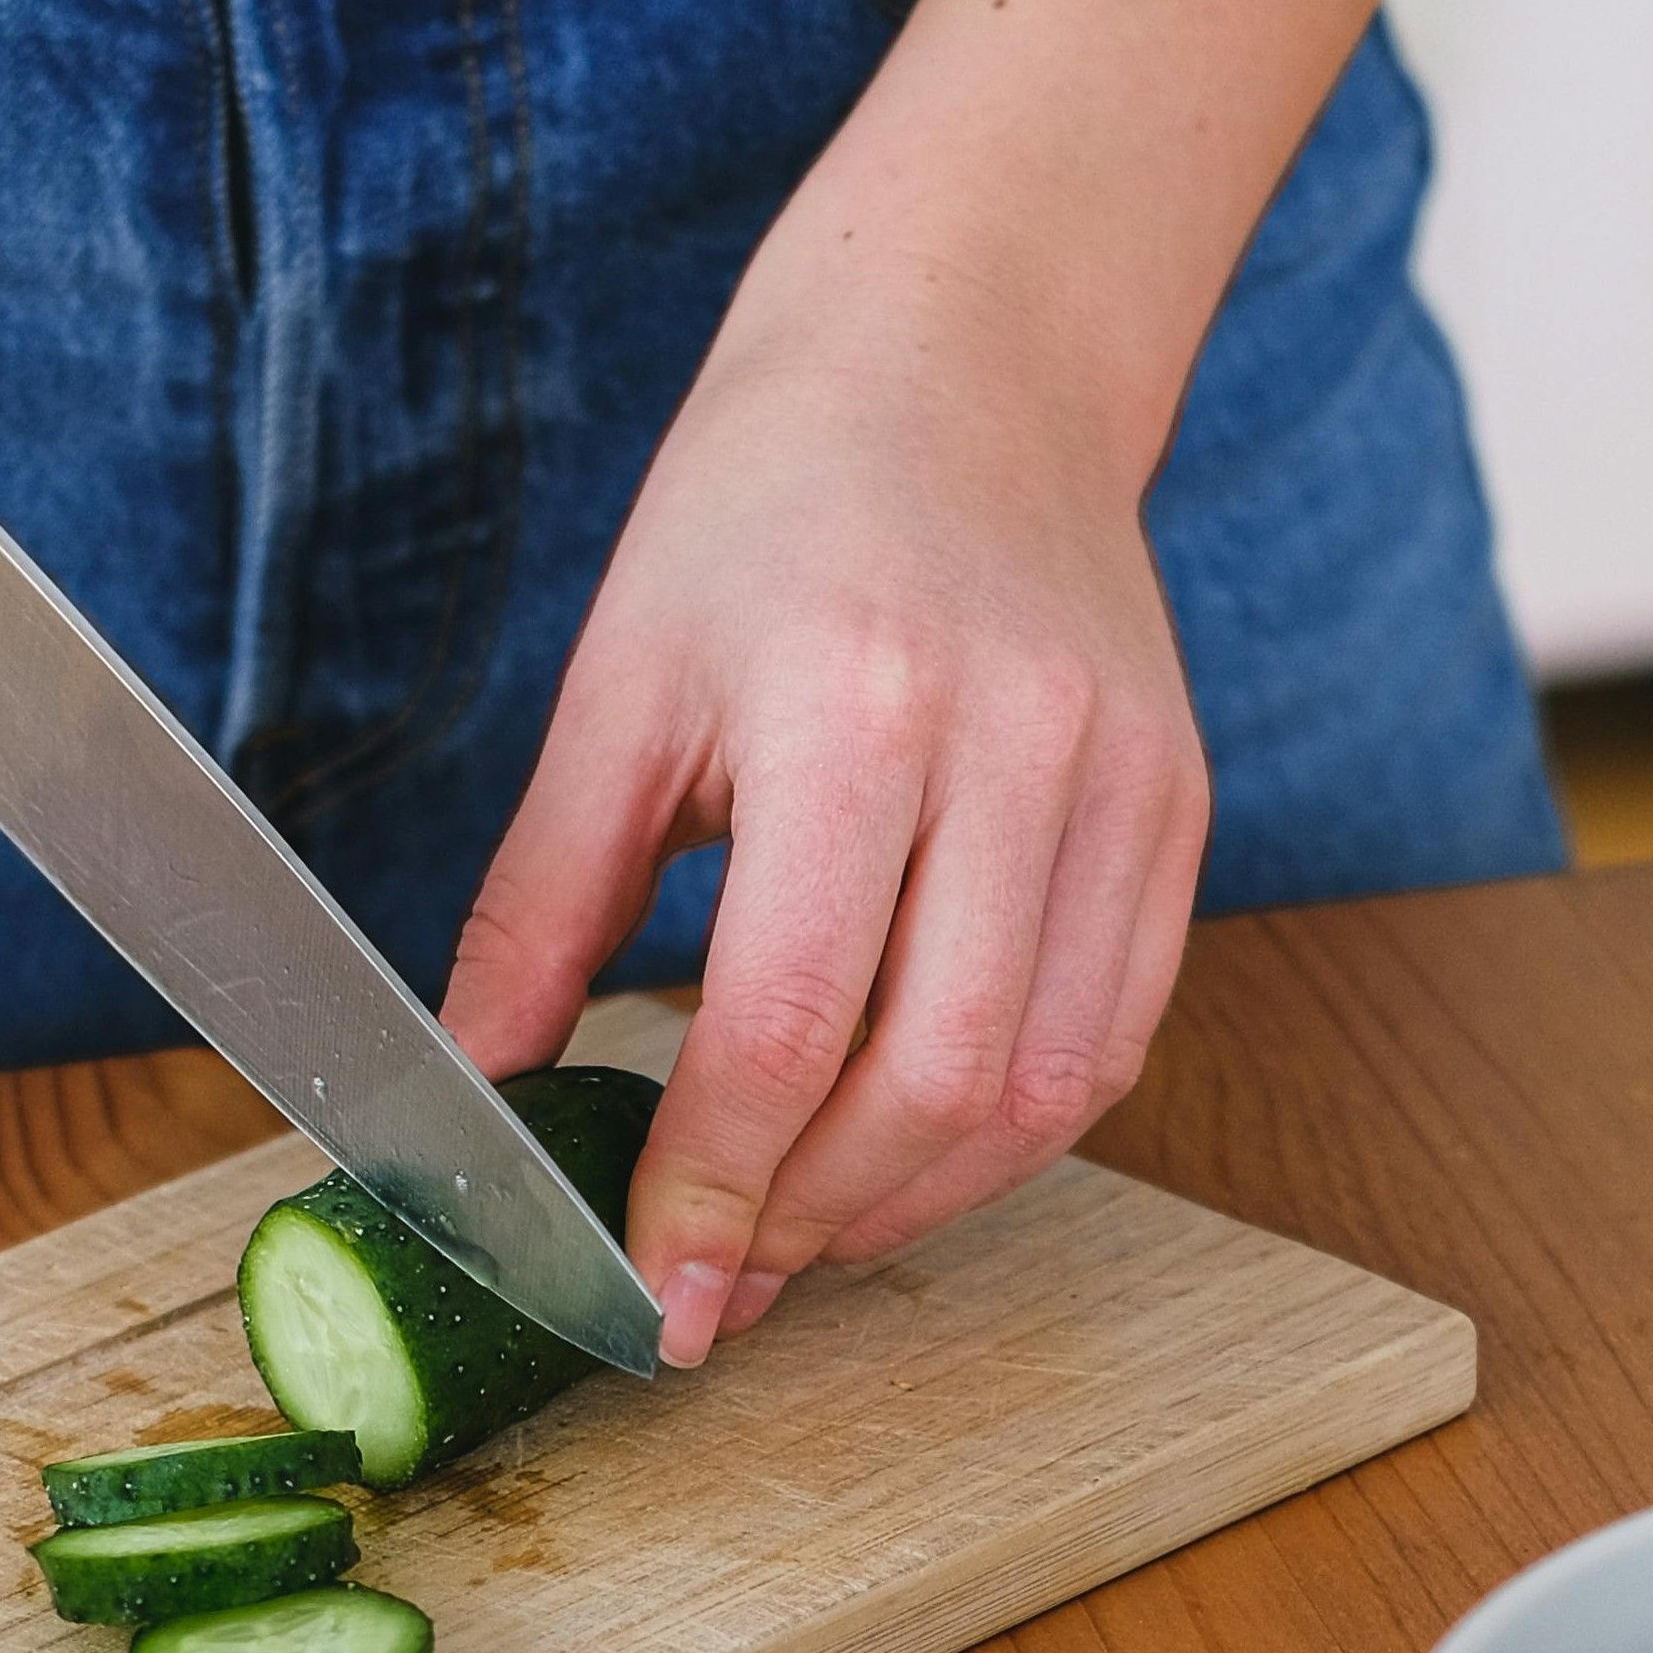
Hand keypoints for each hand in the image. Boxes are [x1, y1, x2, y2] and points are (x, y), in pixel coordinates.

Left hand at [439, 280, 1212, 1368]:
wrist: (965, 359)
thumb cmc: (769, 504)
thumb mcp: (618, 685)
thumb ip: (544, 904)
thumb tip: (474, 1091)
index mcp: (850, 708)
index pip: (784, 1025)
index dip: (713, 1191)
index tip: (658, 1294)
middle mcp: (1017, 748)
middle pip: (935, 1083)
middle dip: (816, 1221)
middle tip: (722, 1278)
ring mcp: (1124, 781)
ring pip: (1048, 1089)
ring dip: (921, 1200)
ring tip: (806, 1230)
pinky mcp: (1178, 805)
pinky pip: (1116, 1033)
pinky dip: (1012, 1129)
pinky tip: (912, 1146)